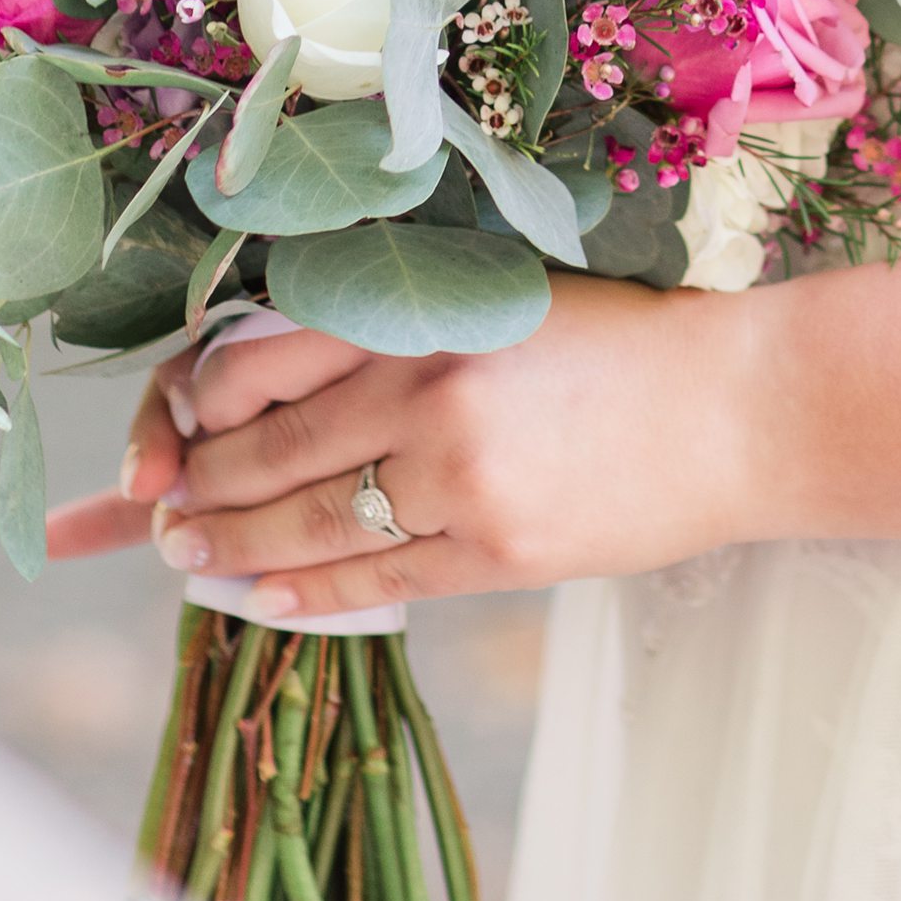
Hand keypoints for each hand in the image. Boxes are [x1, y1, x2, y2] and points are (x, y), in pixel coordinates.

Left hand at [40, 276, 777, 617]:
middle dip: (198, 489)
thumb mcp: (501, 299)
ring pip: (306, 525)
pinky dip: (307, 595)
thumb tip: (263, 386)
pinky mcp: (494, 550)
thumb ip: (395, 331)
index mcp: (421, 305)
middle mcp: (425, 385)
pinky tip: (267, 600)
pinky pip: (372, 582)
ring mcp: (457, 475)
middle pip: (267, 450)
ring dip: (233, 548)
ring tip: (189, 557)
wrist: (741, 407)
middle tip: (159, 511)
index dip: (194, 403)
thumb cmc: (624, 342)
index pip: (256, 360)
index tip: (177, 425)